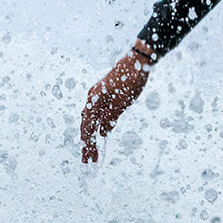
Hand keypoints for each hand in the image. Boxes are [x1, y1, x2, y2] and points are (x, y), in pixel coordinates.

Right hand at [81, 43, 152, 162]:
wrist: (136, 62)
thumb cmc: (129, 80)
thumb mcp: (121, 103)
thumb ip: (111, 118)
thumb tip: (103, 132)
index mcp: (93, 100)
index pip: (87, 127)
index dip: (88, 144)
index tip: (89, 157)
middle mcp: (92, 98)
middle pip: (86, 126)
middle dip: (87, 144)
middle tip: (88, 160)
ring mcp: (97, 96)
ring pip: (91, 121)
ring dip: (91, 136)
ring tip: (92, 152)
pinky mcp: (104, 96)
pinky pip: (98, 114)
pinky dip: (97, 126)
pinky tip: (101, 135)